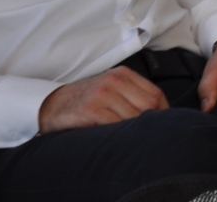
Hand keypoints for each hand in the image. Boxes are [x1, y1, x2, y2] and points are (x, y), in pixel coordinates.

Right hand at [38, 67, 167, 132]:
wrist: (52, 104)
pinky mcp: (90, 109)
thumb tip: (160, 117)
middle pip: (148, 106)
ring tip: (134, 141)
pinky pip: (114, 125)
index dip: (164, 114)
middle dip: (151, 125)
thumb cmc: (86, 100)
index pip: (155, 94)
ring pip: (133, 117)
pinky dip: (120, 135)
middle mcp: (114, 81)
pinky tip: (118, 140)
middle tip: (149, 138)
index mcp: (123, 74)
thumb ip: (132, 96)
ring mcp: (102, 94)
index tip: (164, 128)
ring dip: (135, 132)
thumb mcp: (110, 89)